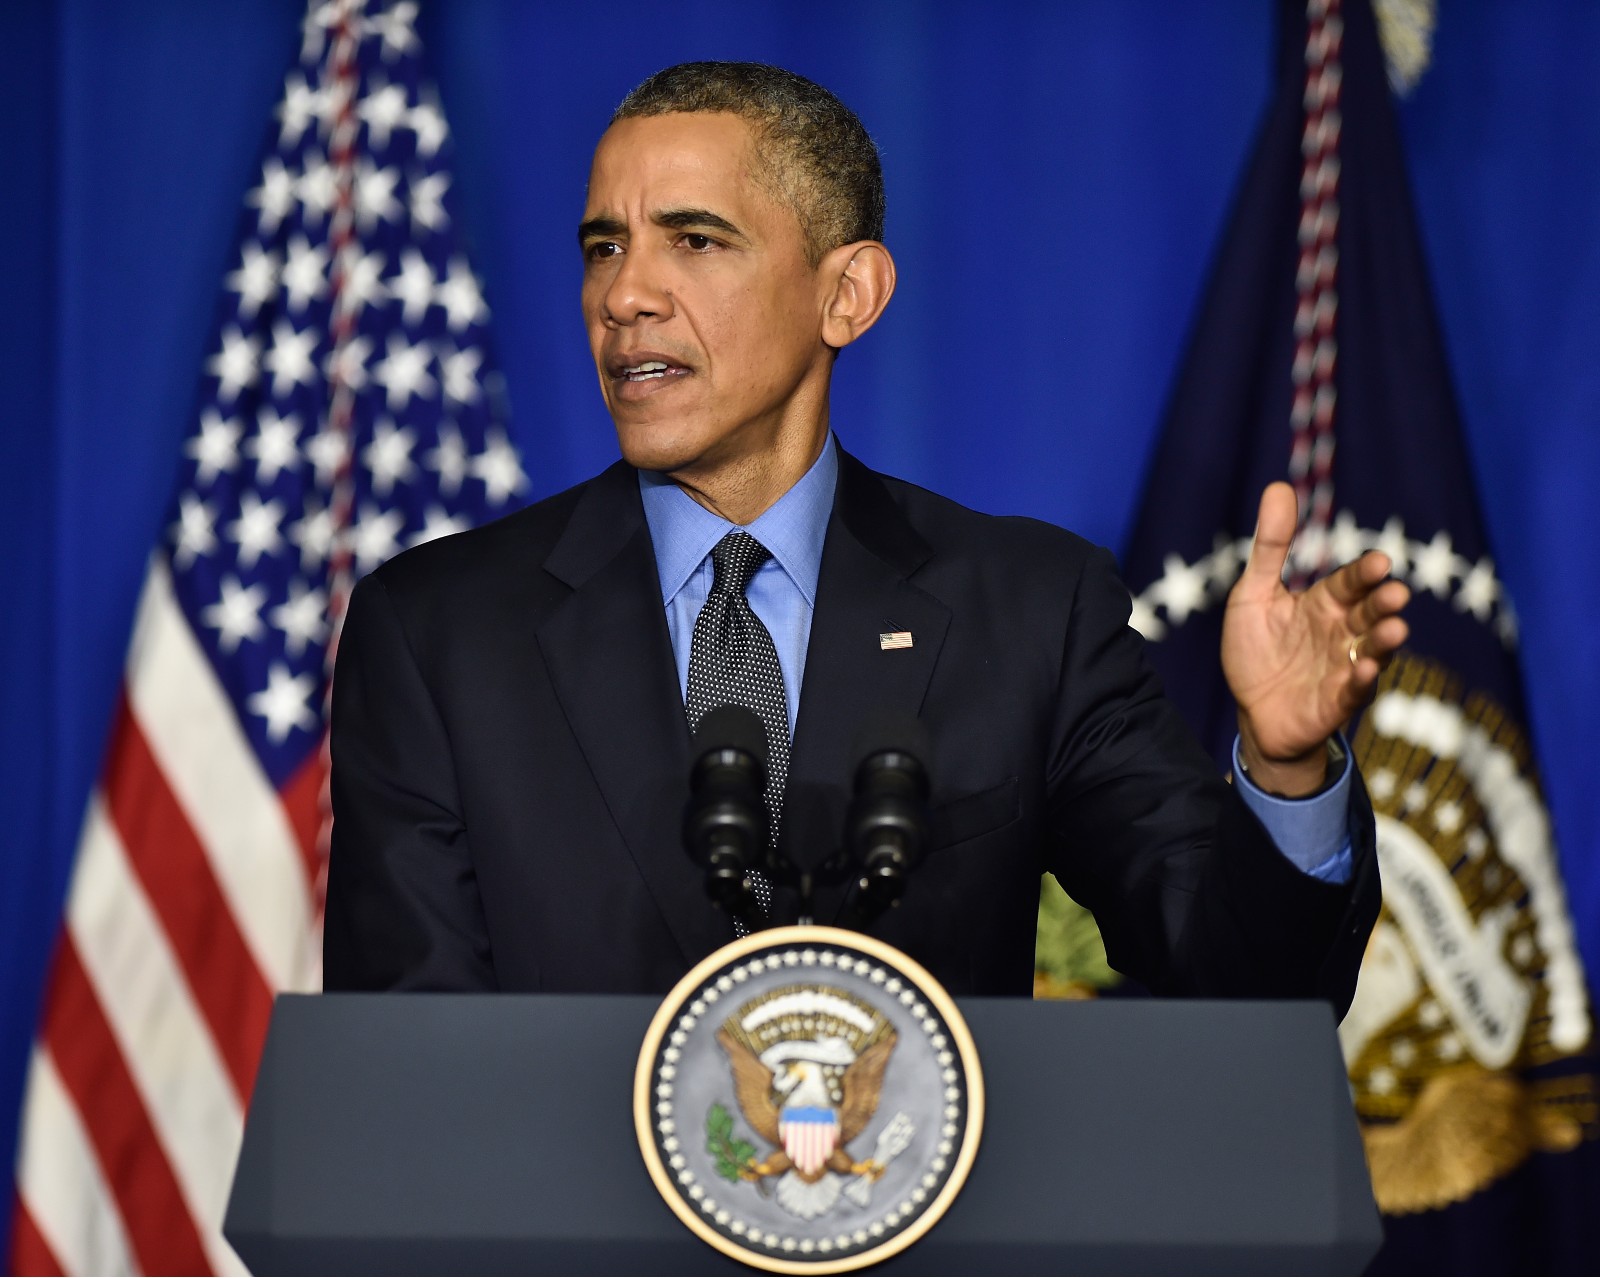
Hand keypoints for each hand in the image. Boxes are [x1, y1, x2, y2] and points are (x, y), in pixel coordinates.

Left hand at [1223, 482, 1409, 795]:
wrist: (1252, 712)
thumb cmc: (1255, 650)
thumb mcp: (1253, 594)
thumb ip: (1270, 547)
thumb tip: (1278, 487)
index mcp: (1324, 604)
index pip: (1349, 582)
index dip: (1364, 574)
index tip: (1380, 562)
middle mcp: (1342, 632)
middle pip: (1368, 613)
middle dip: (1383, 603)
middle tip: (1395, 593)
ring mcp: (1345, 667)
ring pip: (1372, 650)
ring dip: (1384, 640)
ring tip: (1395, 629)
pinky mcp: (1338, 702)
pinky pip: (1354, 691)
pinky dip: (1361, 681)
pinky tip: (1362, 670)